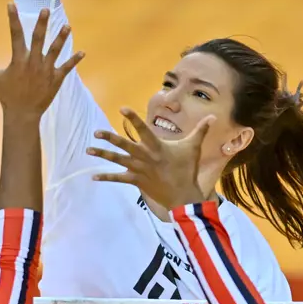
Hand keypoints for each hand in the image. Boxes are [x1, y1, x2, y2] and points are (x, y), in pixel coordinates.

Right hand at [0, 6, 83, 118]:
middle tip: (46, 9)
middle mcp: (33, 63)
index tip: (11, 4)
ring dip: (61, 38)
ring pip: (55, 51)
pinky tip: (82, 53)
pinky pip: (66, 68)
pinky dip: (74, 60)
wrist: (22, 114)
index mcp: (18, 60)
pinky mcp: (55, 79)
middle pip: (38, 39)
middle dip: (42, 24)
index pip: (15, 34)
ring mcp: (45, 71)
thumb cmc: (6, 95)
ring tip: (67, 26)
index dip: (13, 18)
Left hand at [87, 108, 209, 208]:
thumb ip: (200, 131)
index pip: (142, 128)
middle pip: (123, 144)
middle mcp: (144, 156)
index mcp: (156, 146)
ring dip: (102, 155)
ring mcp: (138, 169)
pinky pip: (118, 178)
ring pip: (117, 160)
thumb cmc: (186, 169)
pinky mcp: (136, 181)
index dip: (132, 118)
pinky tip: (93, 176)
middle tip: (96, 132)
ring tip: (88, 150)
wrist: (182, 195)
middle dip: (109, 138)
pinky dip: (106, 177)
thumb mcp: (193, 148)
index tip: (122, 108)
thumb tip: (214, 117)